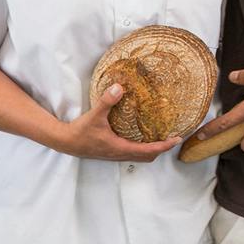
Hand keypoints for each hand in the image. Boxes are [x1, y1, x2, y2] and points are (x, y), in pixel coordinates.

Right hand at [53, 83, 183, 161]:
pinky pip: (132, 153)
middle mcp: (120, 154)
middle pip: (148, 157)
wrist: (66, 142)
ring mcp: (115, 155)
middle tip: (171, 139)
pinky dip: (141, 148)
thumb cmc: (80, 132)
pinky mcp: (111, 152)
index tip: (177, 139)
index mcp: (121, 148)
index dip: (164, 145)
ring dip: (152, 150)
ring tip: (160, 138)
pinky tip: (139, 137)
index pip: (149, 150)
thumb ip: (107, 101)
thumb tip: (120, 87)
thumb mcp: (95, 115)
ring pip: (139, 157)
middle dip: (161, 149)